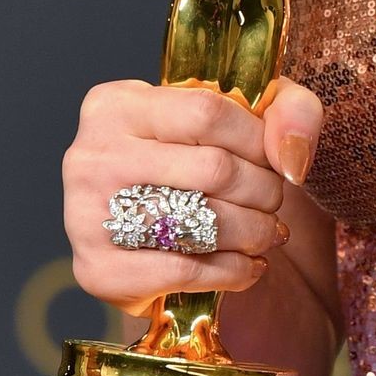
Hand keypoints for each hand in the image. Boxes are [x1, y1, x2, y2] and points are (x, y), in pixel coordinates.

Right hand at [63, 76, 323, 316]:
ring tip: (268, 233)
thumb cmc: (202, 156)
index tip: (275, 158)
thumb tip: (290, 158)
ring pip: (199, 221)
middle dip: (262, 190)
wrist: (153, 228)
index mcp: (116, 104)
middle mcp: (90, 154)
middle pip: (211, 168)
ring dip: (252, 233)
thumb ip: (288, 109)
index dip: (258, 139)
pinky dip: (230, 272)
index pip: (207, 111)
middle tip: (275, 201)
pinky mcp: (95, 270)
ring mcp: (85, 214)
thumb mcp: (245, 112)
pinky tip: (248, 266)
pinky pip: (181, 271)